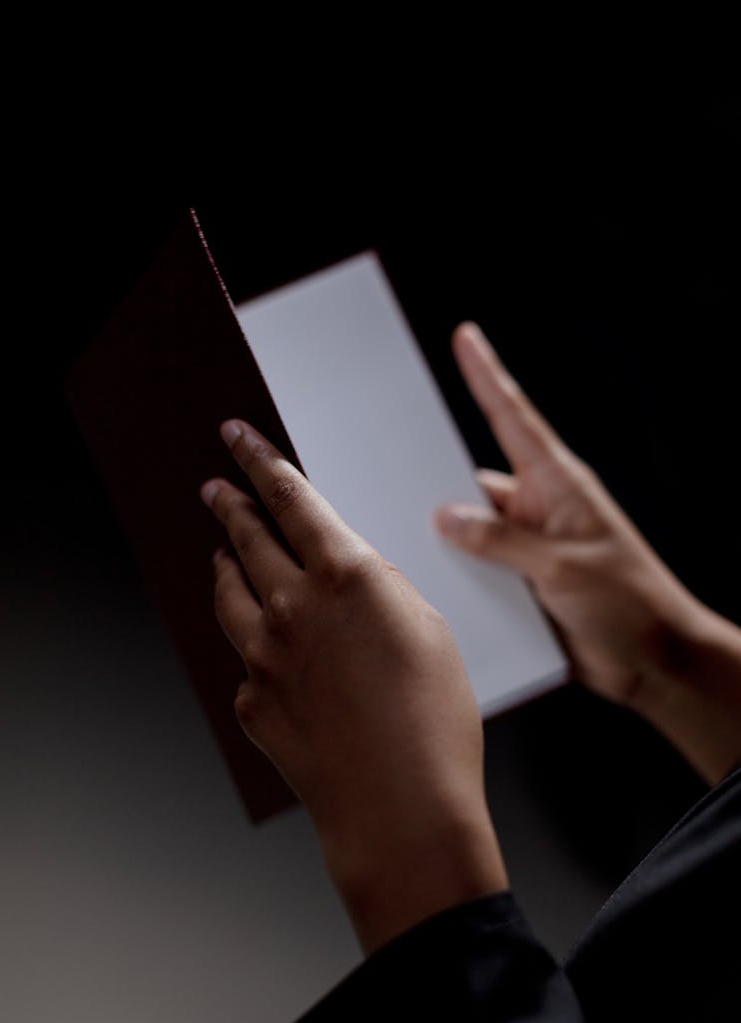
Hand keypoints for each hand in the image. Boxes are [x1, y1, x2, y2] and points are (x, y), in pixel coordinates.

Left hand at [201, 419, 507, 952]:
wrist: (399, 807)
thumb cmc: (433, 721)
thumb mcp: (428, 628)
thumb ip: (378, 591)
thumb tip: (347, 580)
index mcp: (345, 573)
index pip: (289, 497)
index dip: (259, 461)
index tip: (236, 438)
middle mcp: (293, 605)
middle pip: (247, 537)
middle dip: (229, 504)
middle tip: (215, 486)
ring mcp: (264, 654)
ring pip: (229, 593)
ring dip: (224, 565)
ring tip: (219, 553)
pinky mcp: (252, 700)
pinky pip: (243, 658)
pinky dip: (249, 644)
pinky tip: (261, 648)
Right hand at [434, 323, 740, 785]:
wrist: (656, 663)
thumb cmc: (630, 603)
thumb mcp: (562, 568)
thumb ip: (501, 541)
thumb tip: (445, 516)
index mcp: (558, 485)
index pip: (513, 419)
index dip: (487, 376)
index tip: (465, 338)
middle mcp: (539, 510)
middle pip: (473, 482)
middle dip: (436, 480)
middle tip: (388, 470)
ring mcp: (528, 549)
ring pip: (468, 534)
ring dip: (444, 543)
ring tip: (402, 542)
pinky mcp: (521, 586)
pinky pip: (476, 572)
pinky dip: (455, 578)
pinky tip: (429, 587)